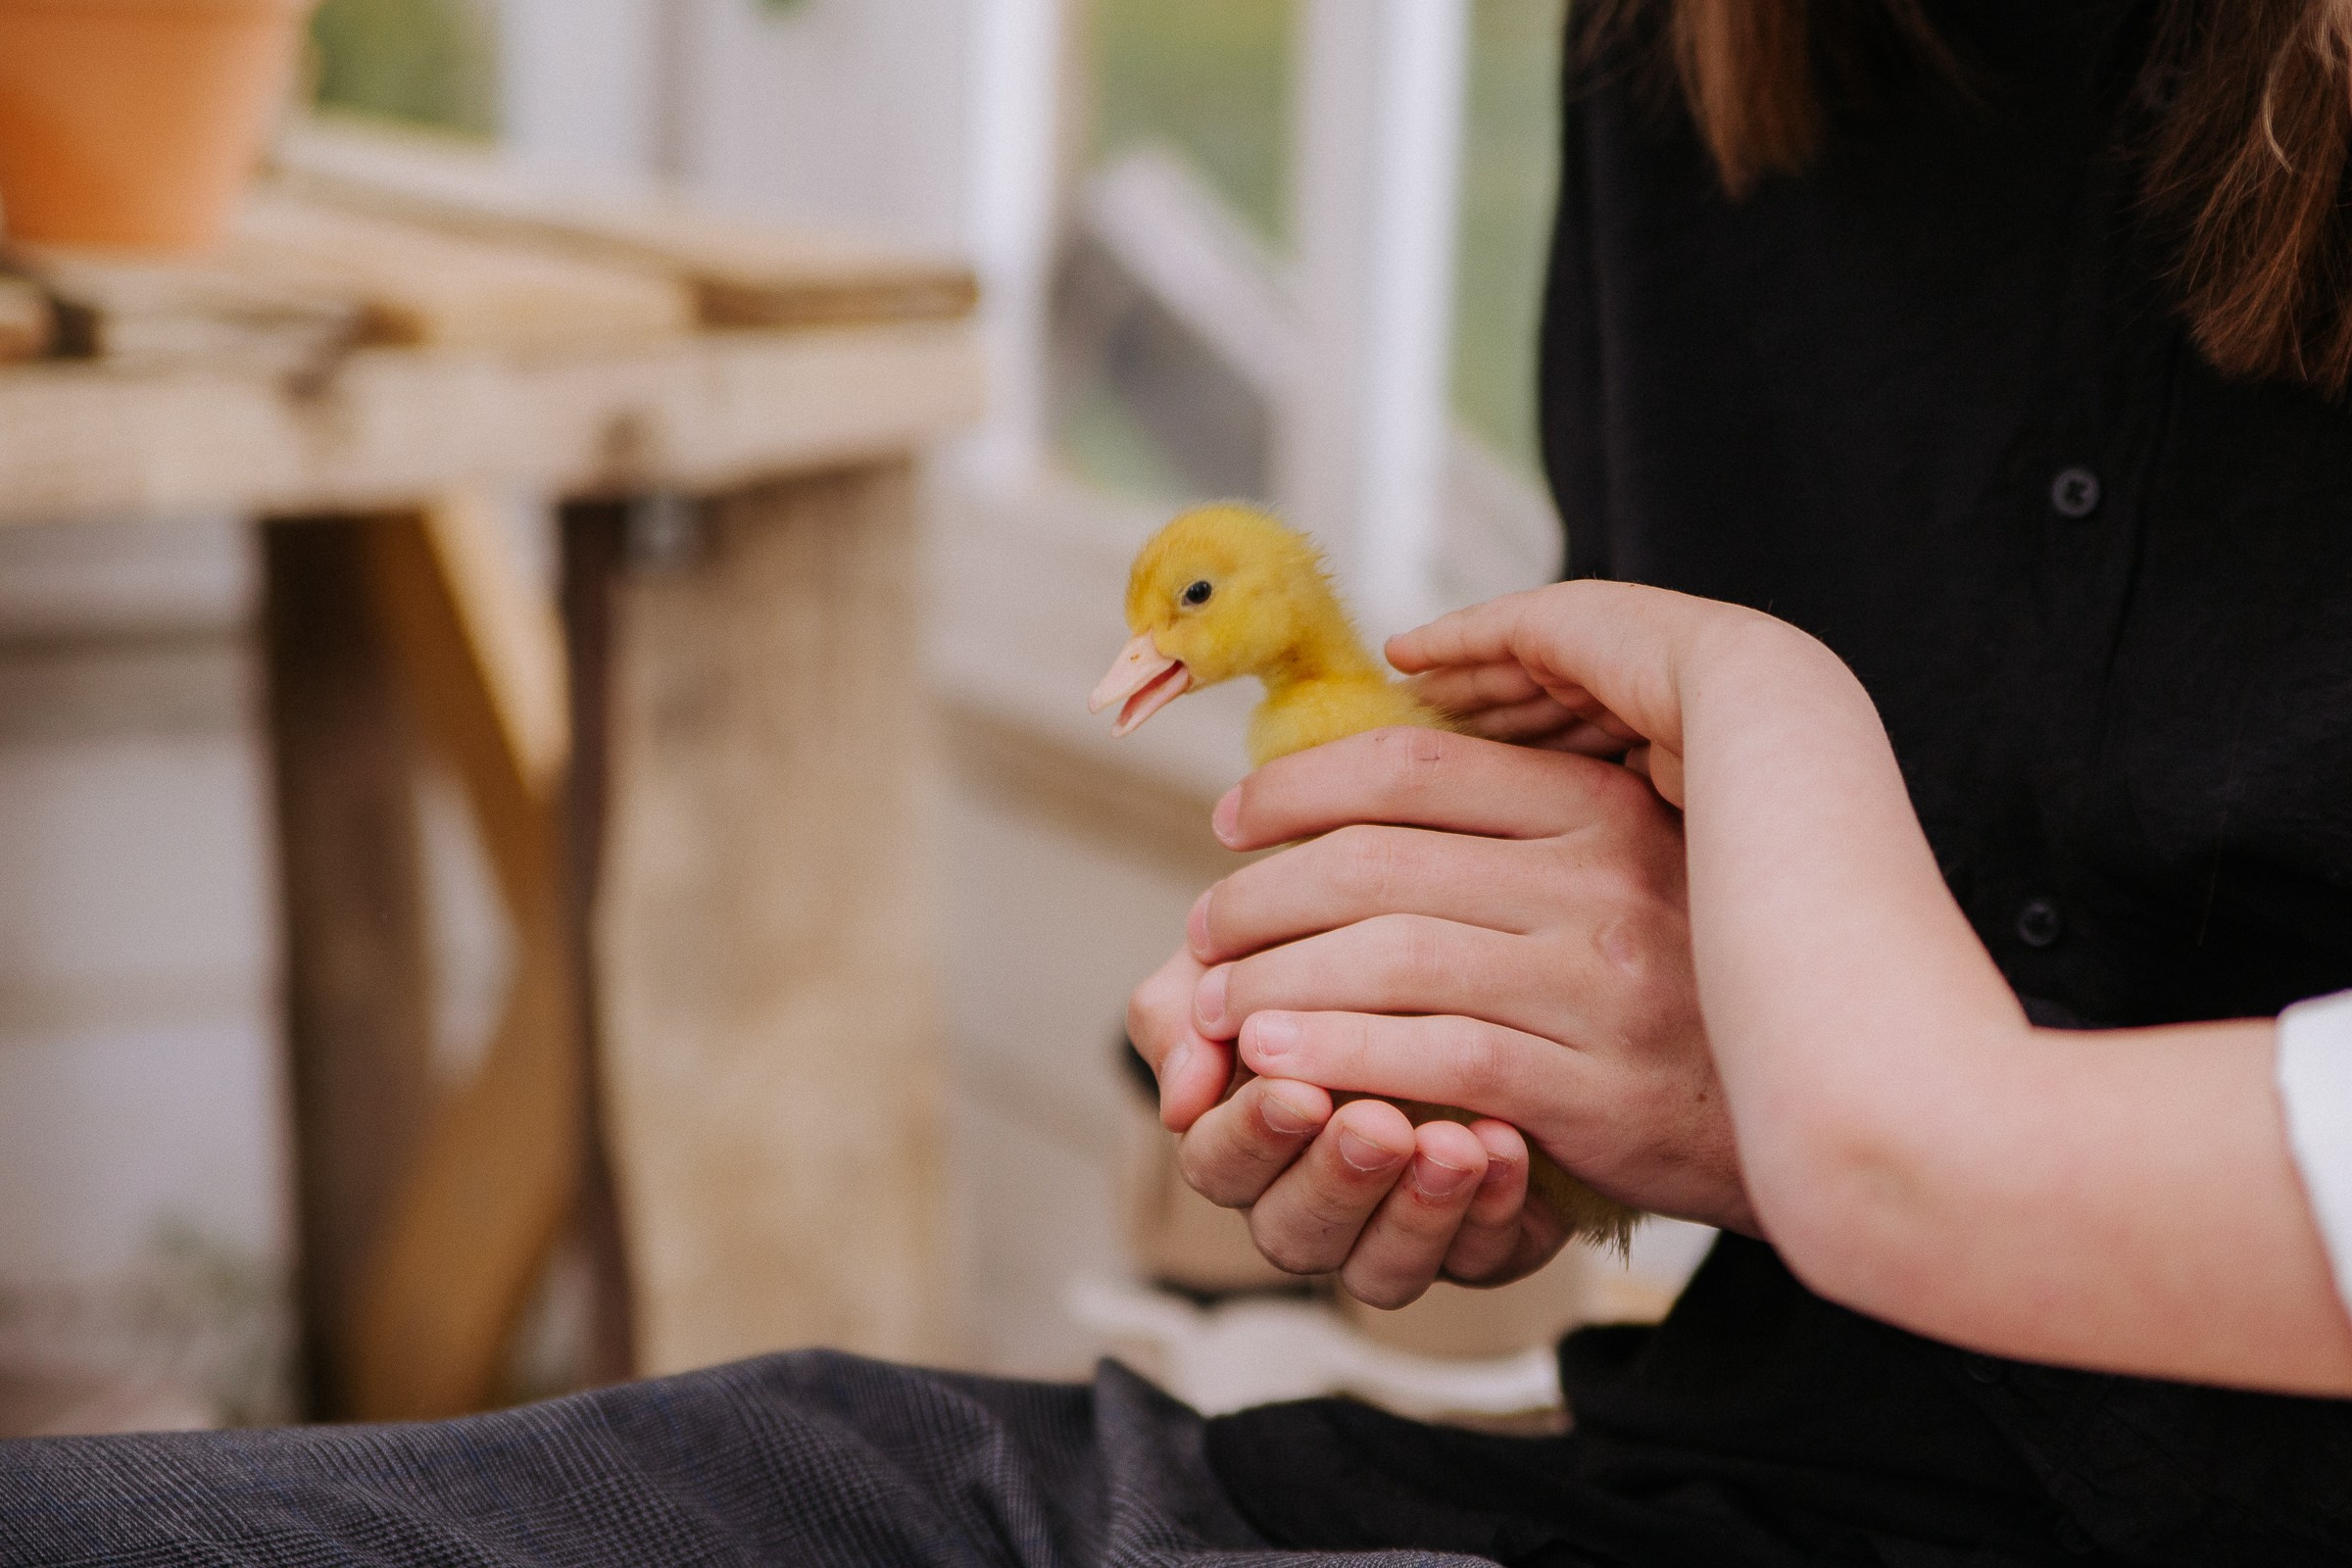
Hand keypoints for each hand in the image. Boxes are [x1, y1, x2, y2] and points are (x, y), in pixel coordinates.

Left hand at [1128, 726, 1754, 1309]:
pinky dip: (1338, 1052)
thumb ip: (1535, 821)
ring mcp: (1601, 981)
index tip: (1234, 816)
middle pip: (1376, 860)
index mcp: (1604, 804)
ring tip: (1219, 1006)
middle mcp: (1603, 877)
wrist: (1835, 1103)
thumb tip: (1384, 778)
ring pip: (1387, 955)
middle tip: (1206, 930)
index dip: (1299, 788)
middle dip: (1260, 894)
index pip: (1412, 769)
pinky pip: (1431, 1055)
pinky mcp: (1594, 1084)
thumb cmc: (1702, 983)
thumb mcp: (1644, 863)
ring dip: (1274, 979)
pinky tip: (1279, 1060)